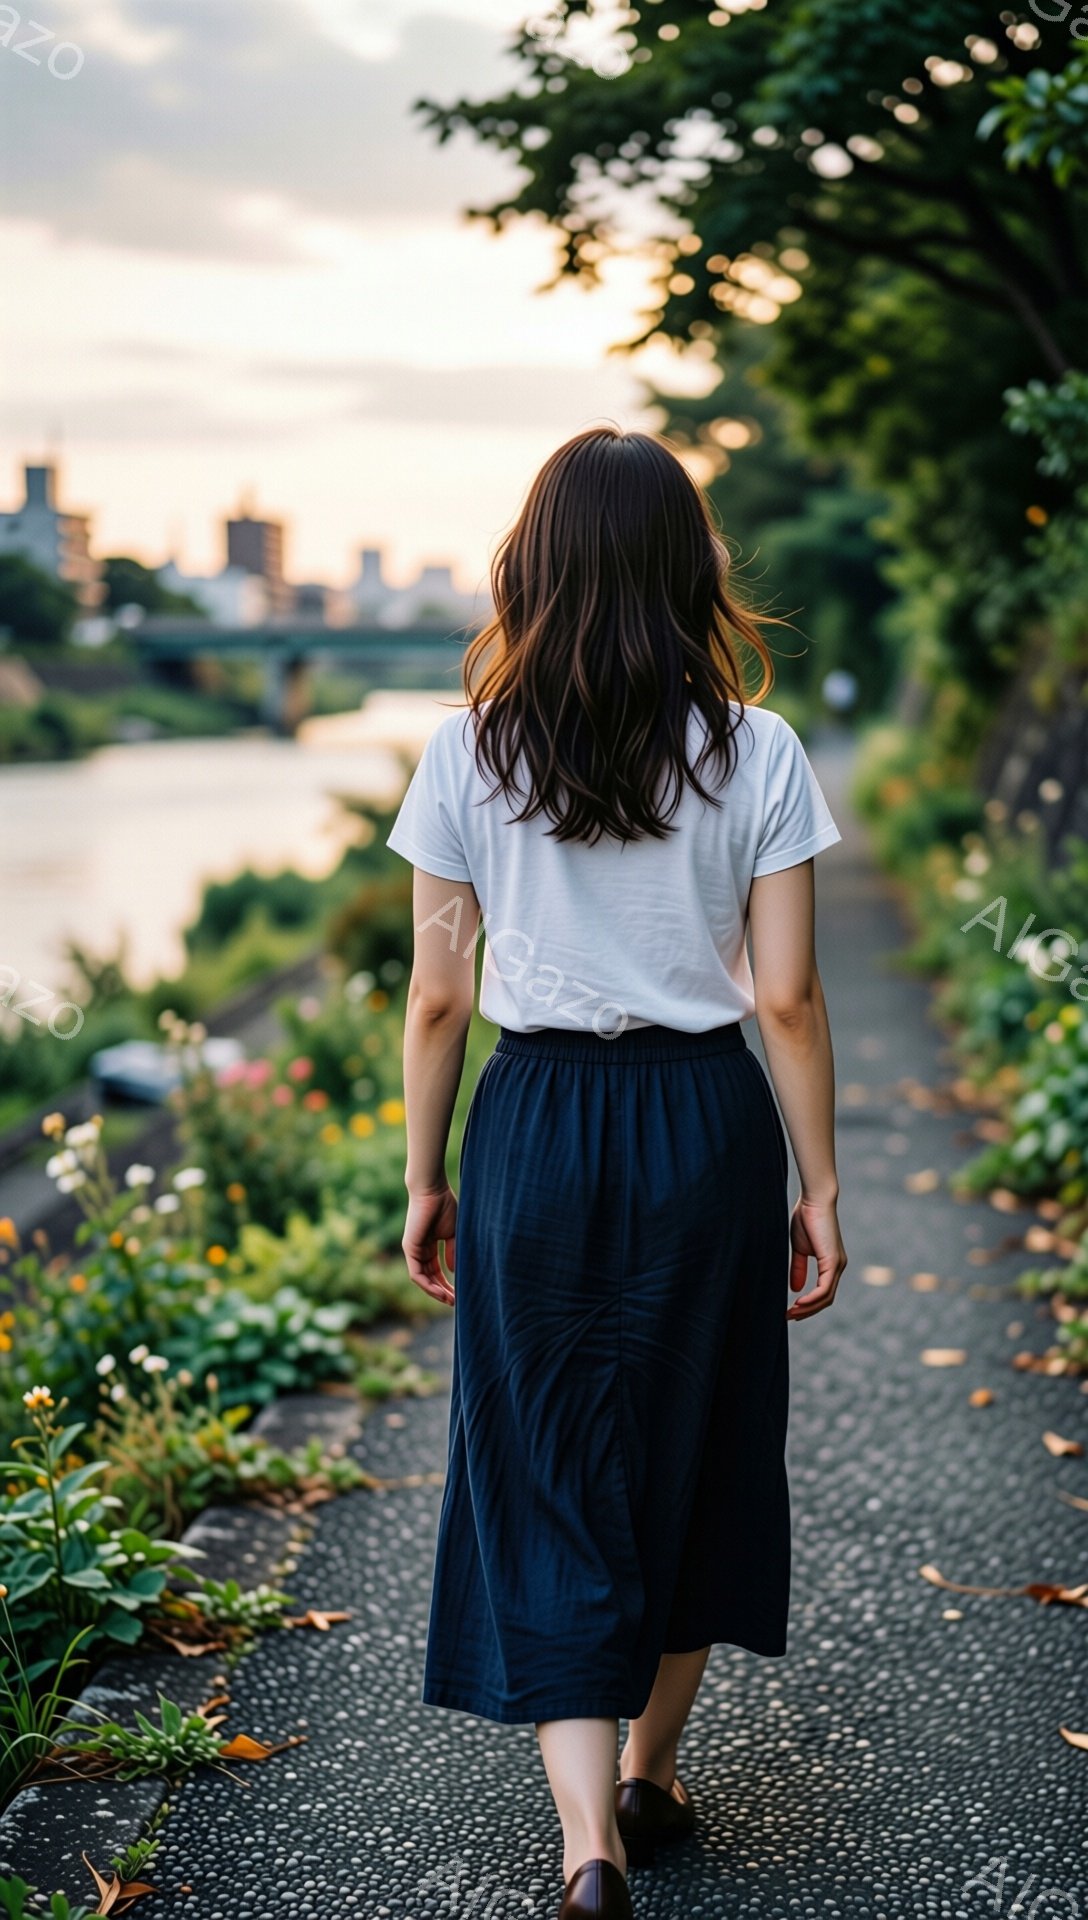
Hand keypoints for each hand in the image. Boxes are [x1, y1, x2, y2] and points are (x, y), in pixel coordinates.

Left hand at [402, 1184, 457, 1304]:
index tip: (459, 1293)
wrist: (433, 1190)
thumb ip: (452, 1251)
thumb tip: (453, 1271)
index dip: (447, 1283)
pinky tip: (439, 1291)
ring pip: (422, 1279)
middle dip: (442, 1291)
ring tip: (449, 1300)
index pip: (436, 1271)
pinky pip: (416, 1273)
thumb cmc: (444, 1206)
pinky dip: (427, 1284)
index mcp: (429, 1246)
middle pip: (430, 1277)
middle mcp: (419, 1250)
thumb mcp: (452, 1233)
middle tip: (455, 1302)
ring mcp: (413, 1250)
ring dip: (435, 1292)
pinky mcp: (409, 1248)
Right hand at [786, 1196, 846, 1320]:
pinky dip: (812, 1299)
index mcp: (831, 1264)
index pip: (823, 1293)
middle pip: (826, 1300)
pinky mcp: (833, 1261)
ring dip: (808, 1308)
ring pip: (826, 1298)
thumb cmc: (806, 1218)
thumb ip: (798, 1267)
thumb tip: (795, 1289)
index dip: (808, 1305)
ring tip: (791, 1313)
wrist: (814, 1200)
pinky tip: (798, 1303)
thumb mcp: (799, 1248)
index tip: (791, 1311)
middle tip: (789, 1317)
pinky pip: (824, 1289)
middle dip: (807, 1311)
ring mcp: (837, 1265)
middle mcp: (838, 1267)